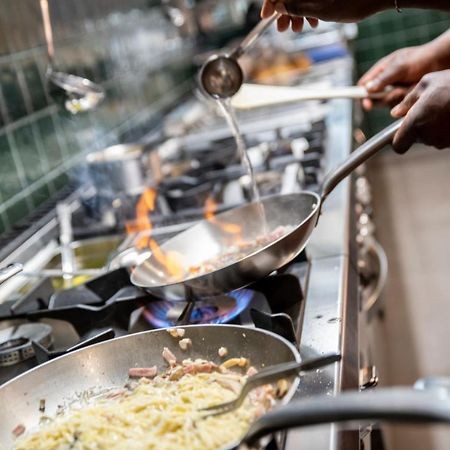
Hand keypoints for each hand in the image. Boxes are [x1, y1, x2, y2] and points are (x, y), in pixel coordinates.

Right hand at [261, 0, 388, 29]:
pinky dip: (308, 9)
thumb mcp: (320, 10)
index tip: (267, 17)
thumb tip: (277, 7)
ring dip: (296, 13)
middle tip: (284, 29)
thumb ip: (296, 7)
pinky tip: (313, 22)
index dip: (270, 3)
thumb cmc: (353, 2)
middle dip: (284, 11)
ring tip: (301, 29)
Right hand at [358, 45, 445, 109]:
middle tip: (394, 94)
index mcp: (380, 71)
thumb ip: (383, 78)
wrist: (441, 62)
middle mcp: (385, 83)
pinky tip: (411, 93)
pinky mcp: (404, 99)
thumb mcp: (400, 66)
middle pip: (373, 98)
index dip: (361, 94)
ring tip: (406, 89)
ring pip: (386, 103)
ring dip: (396, 98)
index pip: (363, 85)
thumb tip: (367, 89)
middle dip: (382, 99)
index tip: (366, 103)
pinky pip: (398, 106)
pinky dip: (404, 102)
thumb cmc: (420, 58)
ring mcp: (394, 91)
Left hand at [390, 70, 449, 152]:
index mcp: (414, 124)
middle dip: (419, 128)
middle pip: (416, 139)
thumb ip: (407, 101)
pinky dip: (446, 128)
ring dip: (433, 127)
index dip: (398, 139)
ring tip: (443, 108)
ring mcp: (443, 141)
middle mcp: (428, 137)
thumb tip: (395, 112)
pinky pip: (445, 137)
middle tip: (428, 110)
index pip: (399, 145)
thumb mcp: (427, 83)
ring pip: (432, 138)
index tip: (401, 132)